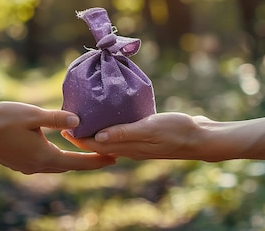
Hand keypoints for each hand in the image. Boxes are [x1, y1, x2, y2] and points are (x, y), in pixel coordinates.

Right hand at [0, 101, 115, 173]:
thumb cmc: (2, 119)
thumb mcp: (33, 115)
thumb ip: (57, 119)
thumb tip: (79, 122)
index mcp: (44, 156)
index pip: (78, 162)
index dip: (98, 160)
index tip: (115, 158)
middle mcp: (37, 166)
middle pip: (69, 167)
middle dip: (88, 161)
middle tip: (106, 154)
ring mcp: (26, 167)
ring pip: (56, 166)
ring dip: (71, 159)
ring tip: (84, 150)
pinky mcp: (18, 163)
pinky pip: (44, 163)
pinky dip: (56, 156)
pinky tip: (57, 147)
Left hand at [62, 112, 218, 160]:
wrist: (202, 137)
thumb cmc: (177, 131)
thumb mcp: (149, 128)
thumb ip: (124, 133)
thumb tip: (97, 139)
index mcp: (128, 147)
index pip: (95, 145)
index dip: (78, 138)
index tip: (62, 127)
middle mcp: (131, 148)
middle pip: (99, 143)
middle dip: (83, 134)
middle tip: (69, 121)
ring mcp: (140, 143)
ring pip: (111, 139)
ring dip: (97, 130)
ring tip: (86, 117)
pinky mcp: (148, 135)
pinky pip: (125, 132)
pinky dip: (114, 126)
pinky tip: (115, 115)